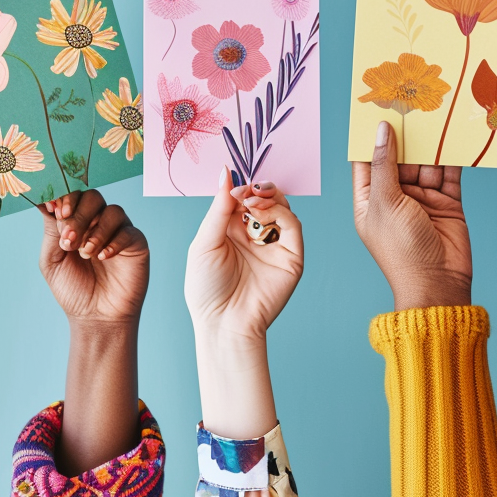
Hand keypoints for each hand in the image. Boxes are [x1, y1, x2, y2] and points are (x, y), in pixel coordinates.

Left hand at [41, 190, 147, 331]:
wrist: (95, 316)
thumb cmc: (73, 289)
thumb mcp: (52, 260)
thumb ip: (51, 231)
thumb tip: (43, 200)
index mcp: (77, 223)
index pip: (73, 197)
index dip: (65, 198)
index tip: (55, 211)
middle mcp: (99, 223)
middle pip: (93, 198)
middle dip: (79, 215)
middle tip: (69, 239)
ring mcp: (119, 232)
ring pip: (113, 211)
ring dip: (95, 230)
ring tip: (85, 253)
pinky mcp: (136, 244)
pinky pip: (128, 231)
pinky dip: (113, 242)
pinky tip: (102, 257)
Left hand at [185, 169, 303, 343]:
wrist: (224, 322)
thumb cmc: (206, 288)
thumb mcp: (204, 242)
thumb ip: (218, 208)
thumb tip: (226, 174)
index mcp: (232, 230)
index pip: (243, 198)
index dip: (241, 186)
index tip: (235, 182)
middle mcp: (255, 235)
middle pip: (266, 199)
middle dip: (259, 188)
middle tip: (249, 189)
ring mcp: (274, 244)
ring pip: (282, 207)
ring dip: (269, 198)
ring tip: (252, 202)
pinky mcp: (291, 255)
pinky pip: (293, 226)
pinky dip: (280, 213)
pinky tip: (261, 214)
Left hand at [352, 121, 471, 309]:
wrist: (439, 284)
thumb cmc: (402, 249)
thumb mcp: (386, 203)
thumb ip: (385, 164)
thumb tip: (382, 129)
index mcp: (370, 200)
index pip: (367, 160)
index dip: (371, 135)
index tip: (377, 105)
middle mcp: (395, 197)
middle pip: (399, 157)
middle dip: (406, 133)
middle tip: (412, 100)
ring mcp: (422, 199)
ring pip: (425, 162)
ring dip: (430, 141)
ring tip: (434, 110)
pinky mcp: (447, 202)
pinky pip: (448, 172)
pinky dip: (452, 155)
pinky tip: (455, 133)